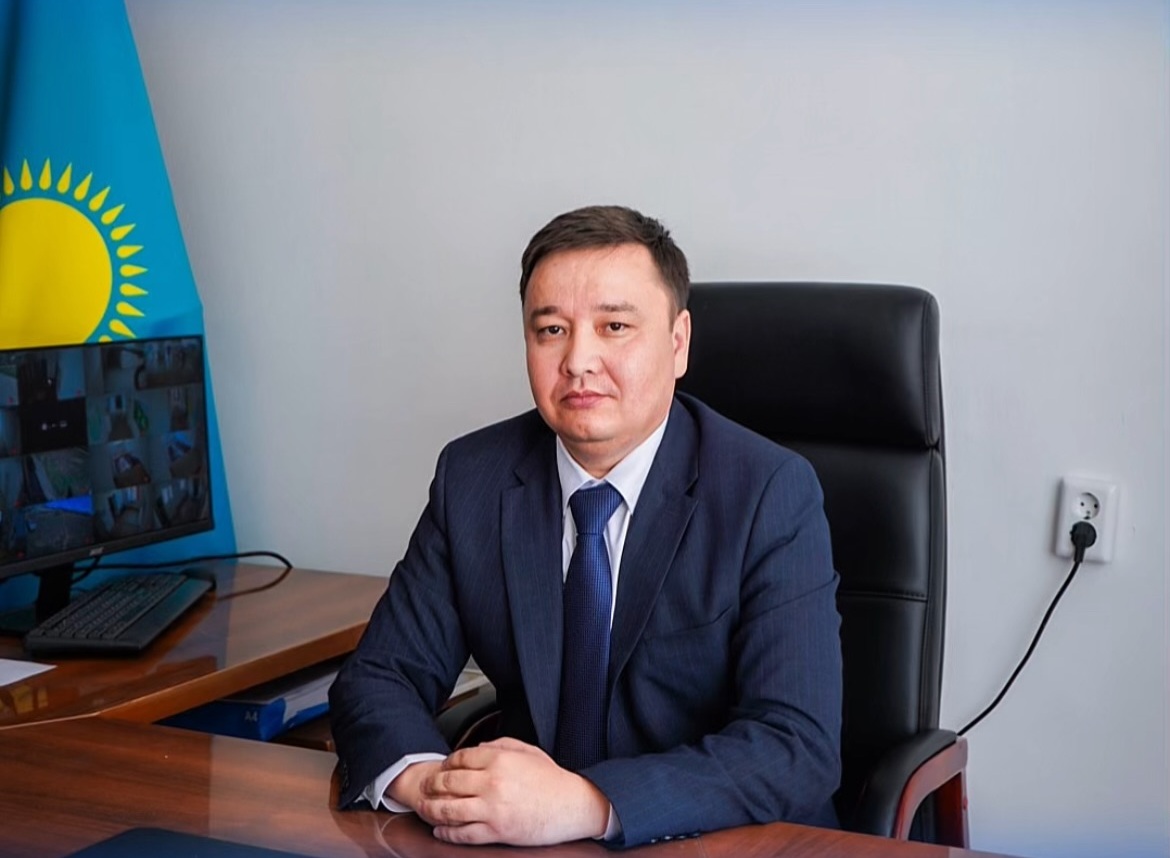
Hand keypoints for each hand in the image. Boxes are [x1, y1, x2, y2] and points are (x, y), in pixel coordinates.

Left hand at [413, 737, 609, 845]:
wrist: (571, 806)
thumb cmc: (552, 780)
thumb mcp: (528, 751)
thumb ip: (500, 744)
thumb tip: (477, 747)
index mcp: (500, 759)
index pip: (460, 758)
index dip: (446, 763)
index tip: (442, 767)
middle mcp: (492, 783)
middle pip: (448, 782)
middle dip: (432, 785)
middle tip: (425, 787)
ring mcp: (492, 809)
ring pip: (449, 810)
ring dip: (431, 809)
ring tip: (425, 808)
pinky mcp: (496, 832)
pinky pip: (463, 834)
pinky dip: (446, 832)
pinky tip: (440, 830)